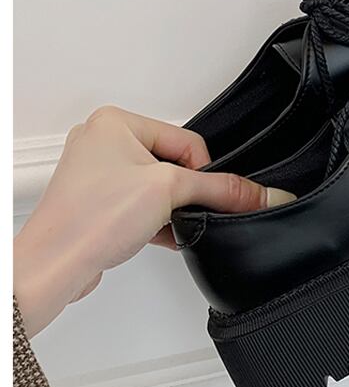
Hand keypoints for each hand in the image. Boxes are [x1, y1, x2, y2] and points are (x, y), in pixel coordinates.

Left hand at [13, 106, 293, 337]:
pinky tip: (163, 237)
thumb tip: (257, 192)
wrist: (54, 266)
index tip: (211, 193)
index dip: (203, 169)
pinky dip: (154, 221)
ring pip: (153, 187)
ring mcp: (96, 176)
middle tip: (187, 208)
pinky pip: (137, 206)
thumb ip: (220, 189)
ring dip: (168, 208)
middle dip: (184, 190)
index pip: (183, 138)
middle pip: (170, 162)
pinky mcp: (95, 206)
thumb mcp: (169, 192)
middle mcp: (101, 143)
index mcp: (114, 121)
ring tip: (168, 224)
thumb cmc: (90, 219)